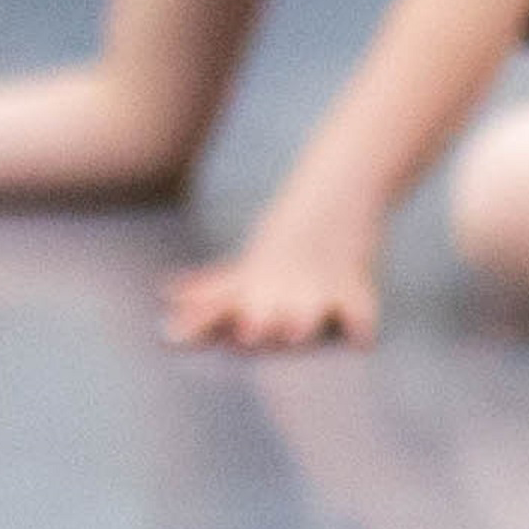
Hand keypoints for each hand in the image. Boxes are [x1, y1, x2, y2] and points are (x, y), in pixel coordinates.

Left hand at [160, 219, 387, 349]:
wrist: (343, 188)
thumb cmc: (291, 234)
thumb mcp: (250, 261)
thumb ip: (212, 289)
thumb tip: (167, 294)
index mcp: (254, 281)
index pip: (219, 303)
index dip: (199, 322)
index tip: (171, 334)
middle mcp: (282, 287)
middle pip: (263, 312)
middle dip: (254, 323)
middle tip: (243, 335)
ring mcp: (318, 287)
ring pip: (309, 311)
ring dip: (302, 321)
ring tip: (295, 333)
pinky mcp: (355, 287)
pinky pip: (360, 311)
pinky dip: (362, 324)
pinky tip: (361, 339)